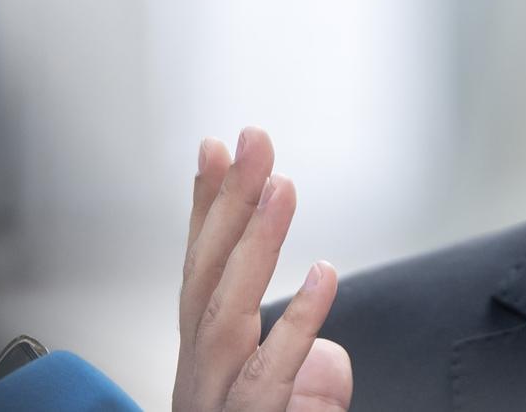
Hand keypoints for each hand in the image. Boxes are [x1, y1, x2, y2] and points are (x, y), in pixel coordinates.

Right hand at [174, 127, 353, 410]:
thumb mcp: (283, 410)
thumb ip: (303, 375)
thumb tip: (324, 355)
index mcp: (205, 363)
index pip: (202, 273)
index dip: (205, 209)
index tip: (214, 150)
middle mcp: (200, 376)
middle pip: (207, 276)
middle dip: (228, 201)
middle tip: (251, 141)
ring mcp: (216, 401)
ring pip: (229, 312)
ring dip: (255, 242)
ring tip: (281, 186)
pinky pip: (270, 373)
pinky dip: (296, 321)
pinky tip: (323, 275)